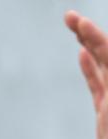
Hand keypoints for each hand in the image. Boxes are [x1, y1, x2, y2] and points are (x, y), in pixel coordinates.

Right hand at [65, 11, 107, 138]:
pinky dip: (89, 70)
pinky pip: (99, 88)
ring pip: (103, 69)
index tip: (77, 23)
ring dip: (88, 46)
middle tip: (68, 17)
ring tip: (73, 26)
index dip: (96, 38)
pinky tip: (80, 57)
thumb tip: (95, 80)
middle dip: (90, 34)